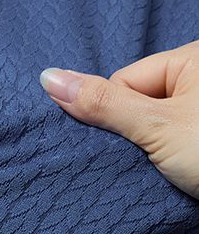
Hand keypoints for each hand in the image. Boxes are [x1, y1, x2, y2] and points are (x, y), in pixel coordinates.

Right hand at [40, 40, 198, 198]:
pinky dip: (156, 161)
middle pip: (133, 104)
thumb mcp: (156, 126)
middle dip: (126, 134)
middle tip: (135, 159)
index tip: (120, 142)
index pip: (123, 81)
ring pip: (146, 127)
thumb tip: (48, 78)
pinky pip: (162, 143)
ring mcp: (196, 114)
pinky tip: (161, 174)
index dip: (111, 113)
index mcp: (191, 59)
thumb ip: (103, 104)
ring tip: (150, 170)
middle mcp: (195, 82)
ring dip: (139, 151)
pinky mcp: (195, 142)